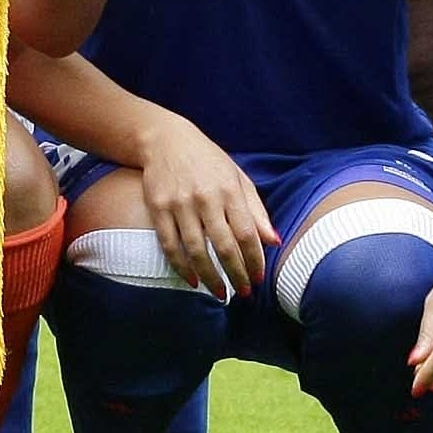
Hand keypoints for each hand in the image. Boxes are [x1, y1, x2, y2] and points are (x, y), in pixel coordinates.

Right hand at [132, 115, 273, 299]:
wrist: (164, 139)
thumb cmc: (207, 160)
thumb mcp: (237, 178)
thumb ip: (256, 211)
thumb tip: (274, 242)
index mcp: (229, 189)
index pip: (247, 233)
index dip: (255, 260)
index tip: (259, 279)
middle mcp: (205, 197)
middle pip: (224, 246)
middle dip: (236, 275)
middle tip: (244, 293)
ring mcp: (179, 203)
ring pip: (197, 250)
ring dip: (210, 277)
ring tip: (221, 294)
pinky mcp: (158, 208)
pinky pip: (170, 245)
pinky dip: (181, 267)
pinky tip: (192, 280)